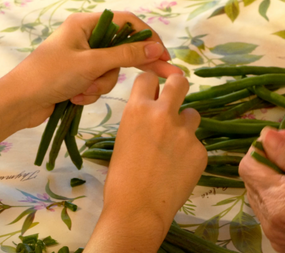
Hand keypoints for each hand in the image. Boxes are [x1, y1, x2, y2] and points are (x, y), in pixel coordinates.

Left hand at [1, 11, 181, 131]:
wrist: (21, 102)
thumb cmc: (51, 76)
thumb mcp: (92, 64)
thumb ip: (126, 56)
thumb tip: (156, 48)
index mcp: (86, 25)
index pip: (127, 24)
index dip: (148, 38)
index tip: (164, 55)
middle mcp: (86, 38)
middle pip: (123, 49)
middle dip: (136, 66)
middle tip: (168, 76)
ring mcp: (83, 59)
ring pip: (112, 71)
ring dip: (101, 85)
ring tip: (82, 91)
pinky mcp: (80, 77)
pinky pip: (100, 83)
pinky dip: (91, 92)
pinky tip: (75, 97)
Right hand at [103, 73, 206, 236]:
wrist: (138, 208)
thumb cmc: (121, 179)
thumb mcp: (124, 139)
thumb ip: (141, 121)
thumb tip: (153, 114)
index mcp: (138, 109)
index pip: (148, 78)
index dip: (152, 83)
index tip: (154, 90)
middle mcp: (164, 114)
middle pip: (180, 82)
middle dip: (178, 84)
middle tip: (177, 93)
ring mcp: (186, 133)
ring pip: (193, 115)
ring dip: (186, 124)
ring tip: (175, 146)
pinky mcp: (201, 151)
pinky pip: (197, 144)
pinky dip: (190, 153)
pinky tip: (178, 170)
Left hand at [238, 128, 284, 252]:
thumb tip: (266, 137)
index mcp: (281, 205)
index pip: (249, 166)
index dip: (266, 146)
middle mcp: (271, 224)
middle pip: (252, 181)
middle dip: (272, 161)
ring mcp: (276, 238)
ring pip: (261, 197)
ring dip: (278, 179)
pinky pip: (272, 214)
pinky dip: (284, 199)